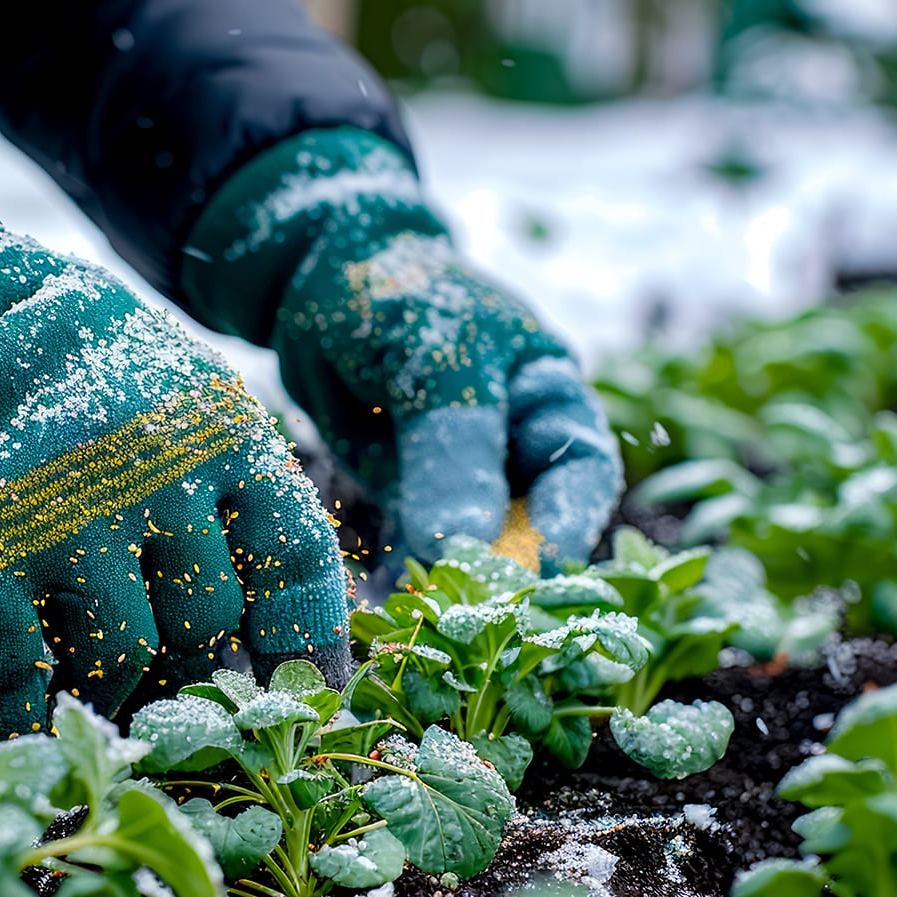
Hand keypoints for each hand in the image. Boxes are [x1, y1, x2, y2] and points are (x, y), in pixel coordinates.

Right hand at [0, 169, 351, 747]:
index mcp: (226, 433)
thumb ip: (222, 498)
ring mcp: (71, 516)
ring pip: (122, 660)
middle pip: (207, 625)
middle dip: (187, 673)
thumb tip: (261, 649)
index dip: (304, 645)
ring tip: (89, 697)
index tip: (306, 696)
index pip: (293, 561)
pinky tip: (19, 735)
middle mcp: (160, 474)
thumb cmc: (72, 375)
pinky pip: (14, 675)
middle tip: (164, 701)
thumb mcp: (177, 400)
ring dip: (108, 694)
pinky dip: (14, 719)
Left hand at [184, 129, 620, 571]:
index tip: (542, 566)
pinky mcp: (414, 502)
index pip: (582, 470)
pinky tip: (395, 604)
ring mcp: (465, 479)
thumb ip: (455, 446)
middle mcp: (518, 446)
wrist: (314, 283)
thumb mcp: (437, 357)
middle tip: (482, 609)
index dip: (570, 521)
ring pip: (478, 548)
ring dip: (459, 583)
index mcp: (550, 396)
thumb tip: (464, 543)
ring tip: (433, 613)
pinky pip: (423, 550)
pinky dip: (412, 577)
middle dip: (512, 570)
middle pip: (536, 526)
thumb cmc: (396, 296)